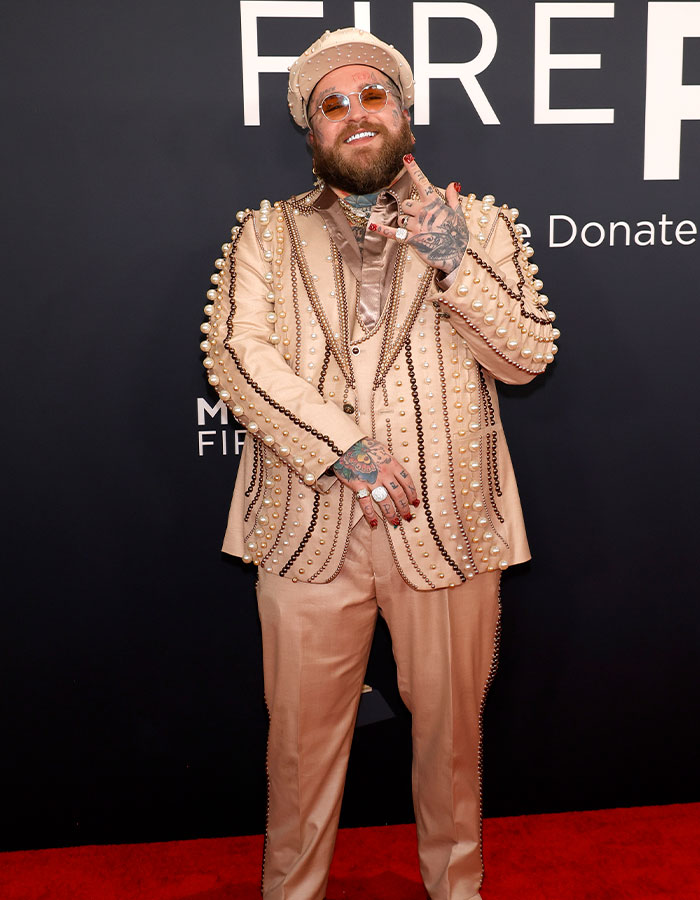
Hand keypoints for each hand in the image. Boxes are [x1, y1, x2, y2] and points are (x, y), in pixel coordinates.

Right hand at [332, 438, 419, 526]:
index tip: (415, 502)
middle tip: (407, 516)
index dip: (412, 493)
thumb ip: (390, 461)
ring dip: (391, 514)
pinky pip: (366, 503)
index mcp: (391, 464)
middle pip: (398, 494)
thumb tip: (396, 471)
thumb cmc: (362, 446)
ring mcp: (371, 480)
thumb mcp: (382, 450)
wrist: (345, 444)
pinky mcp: (358, 485)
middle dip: (404, 507)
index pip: (407, 481)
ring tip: (395, 522)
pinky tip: (374, 523)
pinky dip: (370, 514)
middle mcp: (384, 473)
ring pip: (385, 501)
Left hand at [369, 154, 469, 274]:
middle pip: (406, 204)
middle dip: (409, 210)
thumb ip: (452, 198)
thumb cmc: (459, 235)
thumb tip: (452, 183)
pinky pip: (394, 233)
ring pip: (402, 218)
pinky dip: (383, 230)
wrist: (458, 255)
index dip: (414, 169)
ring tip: (419, 231)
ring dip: (406, 223)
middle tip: (420, 220)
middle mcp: (425, 212)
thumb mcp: (458, 214)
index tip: (406, 157)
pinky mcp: (413, 240)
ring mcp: (418, 226)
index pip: (423, 182)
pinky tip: (372, 225)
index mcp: (435, 204)